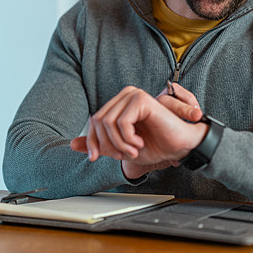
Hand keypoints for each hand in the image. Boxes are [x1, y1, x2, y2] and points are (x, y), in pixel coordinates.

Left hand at [69, 85, 207, 177]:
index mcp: (119, 104)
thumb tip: (72, 143)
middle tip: (123, 155)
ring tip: (134, 150)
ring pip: (107, 122)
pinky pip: (121, 122)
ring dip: (119, 143)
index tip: (95, 158)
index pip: (94, 120)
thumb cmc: (156, 145)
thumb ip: (100, 144)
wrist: (180, 146)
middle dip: (106, 144)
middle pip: (98, 121)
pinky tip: (140, 143)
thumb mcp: (120, 147)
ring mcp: (133, 95)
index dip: (91, 141)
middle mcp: (125, 95)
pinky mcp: (141, 99)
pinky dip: (127, 139)